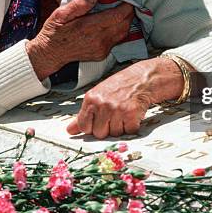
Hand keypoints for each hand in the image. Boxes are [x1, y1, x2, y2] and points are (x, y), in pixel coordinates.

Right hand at [26, 0, 133, 79]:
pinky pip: (117, 40)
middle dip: (129, 12)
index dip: (126, 5)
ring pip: (123, 33)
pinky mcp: (102, 54)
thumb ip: (78, 4)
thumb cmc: (54, 31)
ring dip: (126, 21)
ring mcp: (102, 49)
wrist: (50, 54)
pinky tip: (115, 22)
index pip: (117, 15)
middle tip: (127, 1)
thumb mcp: (60, 14)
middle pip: (124, 24)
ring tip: (124, 10)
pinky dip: (120, 30)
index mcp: (89, 27)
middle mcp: (99, 40)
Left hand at [66, 57, 184, 138]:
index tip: (98, 121)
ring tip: (123, 113)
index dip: (91, 127)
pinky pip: (129, 132)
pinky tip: (132, 114)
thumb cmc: (119, 87)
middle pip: (99, 133)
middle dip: (107, 128)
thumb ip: (83, 114)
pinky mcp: (131, 114)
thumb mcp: (97, 96)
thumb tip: (70, 130)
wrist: (141, 79)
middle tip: (114, 115)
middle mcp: (102, 104)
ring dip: (121, 127)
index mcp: (91, 99)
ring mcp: (117, 109)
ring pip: (115, 134)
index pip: (84, 126)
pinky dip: (132, 126)